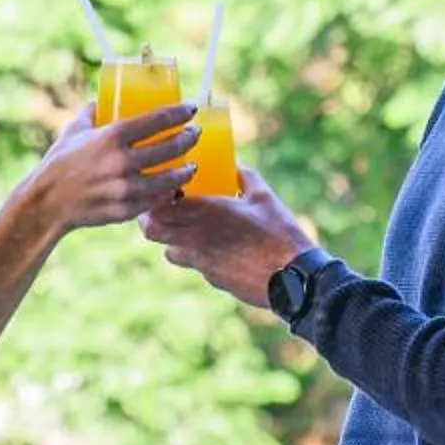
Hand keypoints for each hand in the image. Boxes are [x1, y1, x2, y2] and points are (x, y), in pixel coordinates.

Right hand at [26, 103, 201, 232]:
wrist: (47, 202)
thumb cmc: (59, 163)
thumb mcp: (73, 131)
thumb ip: (89, 113)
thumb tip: (99, 100)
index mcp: (112, 136)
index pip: (158, 120)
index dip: (179, 113)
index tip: (191, 109)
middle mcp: (122, 161)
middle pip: (170, 147)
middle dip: (189, 139)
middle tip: (195, 135)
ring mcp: (126, 188)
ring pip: (170, 178)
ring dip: (185, 171)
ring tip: (191, 166)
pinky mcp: (126, 209)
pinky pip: (156, 201)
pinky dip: (168, 194)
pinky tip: (173, 188)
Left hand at [141, 167, 317, 309]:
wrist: (293, 277)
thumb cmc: (280, 233)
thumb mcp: (264, 197)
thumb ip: (245, 177)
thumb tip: (236, 166)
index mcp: (207, 212)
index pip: (158, 206)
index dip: (153, 198)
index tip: (161, 190)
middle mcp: (197, 237)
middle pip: (152, 230)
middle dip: (151, 219)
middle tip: (160, 210)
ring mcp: (202, 262)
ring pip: (169, 252)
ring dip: (172, 240)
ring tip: (188, 230)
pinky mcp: (213, 278)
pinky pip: (195, 265)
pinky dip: (197, 256)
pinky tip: (216, 248)